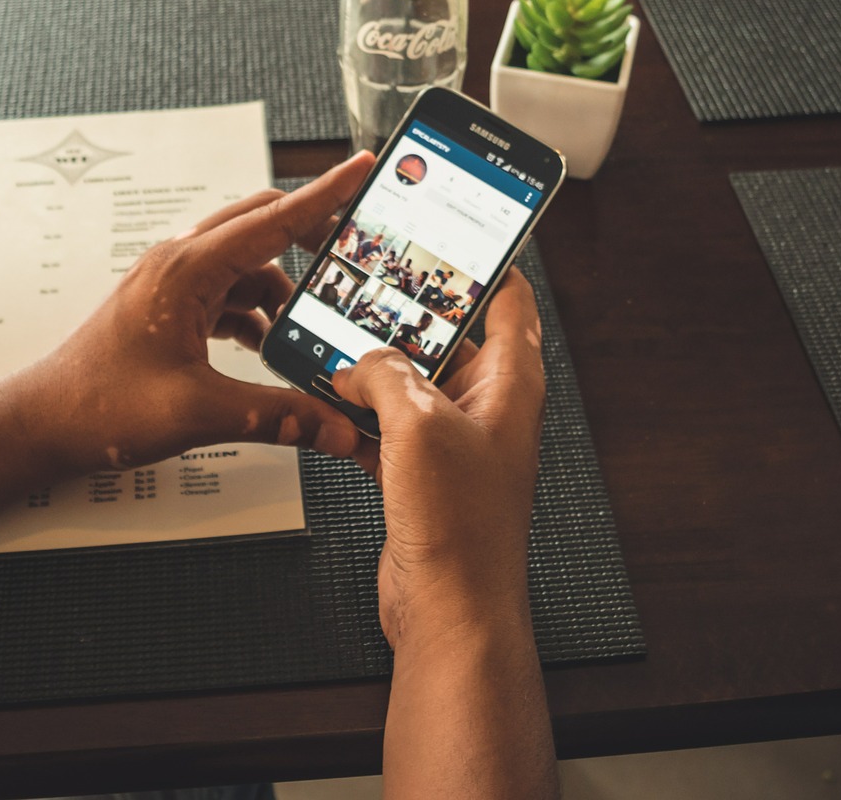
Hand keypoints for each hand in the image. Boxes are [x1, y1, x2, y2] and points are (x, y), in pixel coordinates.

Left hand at [7, 152, 374, 476]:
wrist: (42, 424)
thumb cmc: (96, 406)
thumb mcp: (199, 412)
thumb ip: (276, 416)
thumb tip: (335, 426)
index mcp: (187, 269)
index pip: (273, 219)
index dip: (325, 194)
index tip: (361, 169)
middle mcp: (180, 266)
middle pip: (262, 227)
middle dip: (313, 234)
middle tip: (356, 245)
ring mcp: (173, 287)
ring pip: (247, 267)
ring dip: (284, 291)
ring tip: (315, 326)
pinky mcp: (169, 311)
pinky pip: (228, 296)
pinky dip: (257, 315)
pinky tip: (272, 346)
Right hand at [329, 270, 546, 649]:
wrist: (451, 609)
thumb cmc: (462, 528)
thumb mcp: (419, 424)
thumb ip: (387, 375)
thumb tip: (361, 361)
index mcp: (510, 386)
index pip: (509, 302)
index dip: (485, 262)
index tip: (453, 232)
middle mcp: (487, 410)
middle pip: (451, 340)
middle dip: (409, 316)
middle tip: (370, 284)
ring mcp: (453, 445)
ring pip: (411, 384)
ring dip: (375, 368)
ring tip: (336, 341)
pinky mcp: (422, 477)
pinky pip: (387, 427)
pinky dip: (359, 414)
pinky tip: (330, 403)